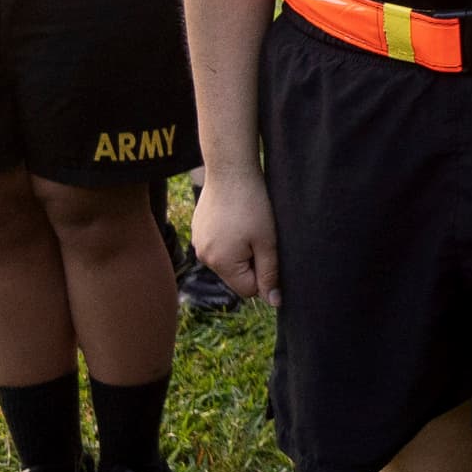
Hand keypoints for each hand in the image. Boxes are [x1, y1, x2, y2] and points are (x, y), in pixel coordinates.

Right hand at [192, 164, 280, 302]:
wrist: (231, 169)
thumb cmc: (253, 204)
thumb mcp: (268, 242)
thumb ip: (271, 274)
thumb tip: (274, 302)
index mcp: (220, 263)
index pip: (247, 289)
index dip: (263, 275)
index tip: (268, 250)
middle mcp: (203, 256)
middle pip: (236, 275)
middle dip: (250, 261)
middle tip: (259, 234)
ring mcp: (197, 241)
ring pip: (227, 259)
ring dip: (240, 249)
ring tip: (246, 223)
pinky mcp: (197, 228)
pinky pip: (218, 244)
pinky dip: (228, 237)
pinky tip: (235, 216)